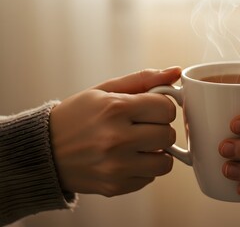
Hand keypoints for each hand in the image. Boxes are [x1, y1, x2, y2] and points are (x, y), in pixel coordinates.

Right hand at [50, 67, 180, 196]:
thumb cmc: (77, 116)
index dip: (161, 107)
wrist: (44, 151)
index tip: (150, 108)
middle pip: (168, 135)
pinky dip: (143, 168)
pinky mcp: (116, 186)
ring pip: (165, 162)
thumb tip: (176, 72)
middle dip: (159, 128)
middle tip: (143, 126)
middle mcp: (117, 139)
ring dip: (157, 152)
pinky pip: (150, 178)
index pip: (166, 108)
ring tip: (138, 145)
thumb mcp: (105, 91)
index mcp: (115, 109)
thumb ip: (143, 79)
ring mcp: (116, 166)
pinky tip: (126, 159)